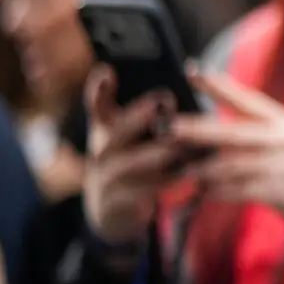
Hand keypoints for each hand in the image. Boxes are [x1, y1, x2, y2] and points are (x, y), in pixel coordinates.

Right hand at [83, 66, 179, 246]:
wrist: (111, 212)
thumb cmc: (130, 162)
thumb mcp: (131, 136)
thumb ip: (147, 115)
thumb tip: (179, 90)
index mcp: (105, 130)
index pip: (96, 106)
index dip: (99, 89)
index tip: (107, 70)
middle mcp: (101, 152)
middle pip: (115, 131)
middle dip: (139, 115)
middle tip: (165, 99)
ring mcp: (105, 178)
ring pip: (131, 163)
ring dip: (160, 152)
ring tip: (184, 142)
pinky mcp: (117, 203)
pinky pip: (143, 191)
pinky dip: (166, 182)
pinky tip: (187, 174)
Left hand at [171, 69, 283, 266]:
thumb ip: (260, 137)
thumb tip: (211, 132)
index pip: (248, 98)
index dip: (218, 84)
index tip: (190, 68)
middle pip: (234, 131)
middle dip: (198, 129)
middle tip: (167, 126)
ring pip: (233, 164)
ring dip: (203, 169)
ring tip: (181, 170)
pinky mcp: (283, 193)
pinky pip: (240, 191)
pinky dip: (218, 193)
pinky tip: (202, 194)